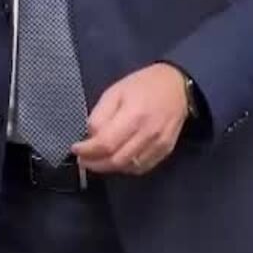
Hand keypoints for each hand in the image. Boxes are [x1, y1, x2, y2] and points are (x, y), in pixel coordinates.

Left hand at [69, 63, 191, 175]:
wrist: (177, 86)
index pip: (106, 143)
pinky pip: (142, 168)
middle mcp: (148, 133)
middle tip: (83, 159)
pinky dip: (126, 168)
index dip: (88, 150)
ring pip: (128, 167)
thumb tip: (91, 136)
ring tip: (97, 160)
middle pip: (116, 160)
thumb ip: (100, 115)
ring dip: (109, 167)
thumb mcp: (115, 91)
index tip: (75, 149)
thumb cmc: (143, 85)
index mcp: (134, 115)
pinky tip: (116, 161)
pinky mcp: (166, 150)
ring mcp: (159, 144)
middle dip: (95, 163)